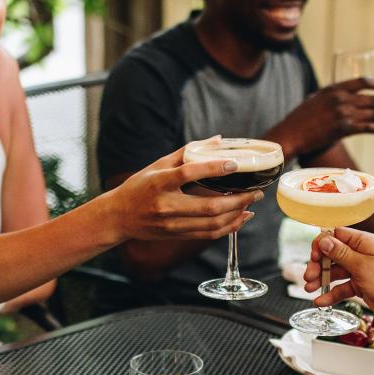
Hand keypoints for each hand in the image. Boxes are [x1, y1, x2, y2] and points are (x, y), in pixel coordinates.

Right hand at [105, 145, 260, 240]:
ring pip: (212, 223)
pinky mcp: (177, 235)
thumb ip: (188, 152)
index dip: (213, 169)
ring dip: (237, 214)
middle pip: (208, 206)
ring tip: (251, 203)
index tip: (234, 164)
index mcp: (159, 183)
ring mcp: (172, 224)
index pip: (188, 174)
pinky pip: (208, 234)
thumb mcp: (158, 165)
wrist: (118, 217)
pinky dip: (228, 227)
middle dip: (238, 199)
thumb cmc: (139, 187)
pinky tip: (240, 217)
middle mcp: (165, 205)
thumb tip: (219, 140)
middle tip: (255, 191)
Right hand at [269, 78, 373, 156]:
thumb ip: (329, 96)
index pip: (362, 82)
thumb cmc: (299, 120)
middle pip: (371, 99)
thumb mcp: (314, 100)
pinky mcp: (345, 129)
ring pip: (373, 113)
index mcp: (333, 89)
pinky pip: (370, 127)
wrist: (291, 135)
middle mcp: (340, 99)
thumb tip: (340, 96)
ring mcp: (343, 114)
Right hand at [305, 225, 373, 325]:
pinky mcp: (360, 285)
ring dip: (321, 279)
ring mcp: (360, 269)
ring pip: (334, 271)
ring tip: (309, 289)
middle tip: (308, 276)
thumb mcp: (361, 266)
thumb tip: (324, 240)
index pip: (336, 235)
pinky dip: (330, 293)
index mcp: (364, 242)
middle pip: (332, 254)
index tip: (313, 256)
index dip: (322, 244)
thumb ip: (341, 253)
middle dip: (318, 265)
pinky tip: (320, 301)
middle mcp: (361, 253)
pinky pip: (341, 287)